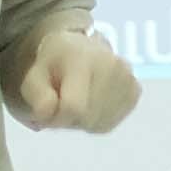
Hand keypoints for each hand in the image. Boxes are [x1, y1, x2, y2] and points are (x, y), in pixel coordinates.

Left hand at [12, 25, 138, 133]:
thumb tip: (47, 116)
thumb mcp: (34, 75)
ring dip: (82, 121)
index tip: (49, 110)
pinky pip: (109, 122)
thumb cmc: (54, 63)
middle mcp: (113, 66)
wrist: (82, 47)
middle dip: (68, 120)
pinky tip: (90, 102)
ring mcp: (128, 79)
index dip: (57, 118)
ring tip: (76, 99)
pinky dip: (96, 120)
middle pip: (87, 119)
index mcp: (83, 58)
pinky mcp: (135, 92)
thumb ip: (36, 96)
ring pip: (98, 123)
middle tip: (61, 102)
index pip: (73, 107)